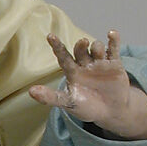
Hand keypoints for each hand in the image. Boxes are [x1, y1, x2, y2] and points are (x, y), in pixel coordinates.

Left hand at [29, 31, 146, 138]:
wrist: (111, 112)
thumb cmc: (87, 107)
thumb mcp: (69, 103)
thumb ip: (51, 97)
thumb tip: (31, 91)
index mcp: (72, 71)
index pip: (63, 56)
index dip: (57, 46)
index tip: (50, 36)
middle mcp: (85, 64)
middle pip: (81, 50)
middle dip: (81, 45)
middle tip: (82, 42)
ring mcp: (99, 63)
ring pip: (96, 48)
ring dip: (97, 46)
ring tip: (98, 51)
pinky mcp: (114, 64)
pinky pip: (113, 49)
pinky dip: (113, 40)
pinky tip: (112, 33)